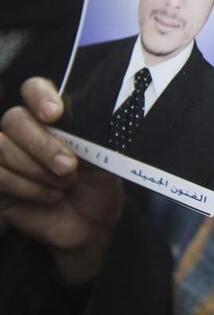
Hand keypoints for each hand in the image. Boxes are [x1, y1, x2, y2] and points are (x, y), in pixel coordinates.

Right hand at [0, 77, 122, 282]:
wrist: (93, 225)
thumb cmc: (99, 185)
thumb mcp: (103, 157)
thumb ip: (89, 134)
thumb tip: (82, 118)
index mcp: (52, 117)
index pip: (33, 89)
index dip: (40, 97)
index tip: (55, 115)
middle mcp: (25, 131)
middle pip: (15, 119)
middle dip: (43, 145)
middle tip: (69, 167)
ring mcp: (7, 155)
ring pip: (2, 147)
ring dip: (37, 169)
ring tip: (65, 185)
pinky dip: (25, 186)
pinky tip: (49, 196)